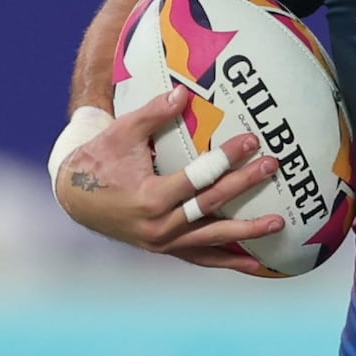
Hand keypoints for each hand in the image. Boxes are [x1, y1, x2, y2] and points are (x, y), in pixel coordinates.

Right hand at [53, 94, 284, 270]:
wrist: (76, 198)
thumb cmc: (100, 160)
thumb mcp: (122, 132)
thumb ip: (154, 114)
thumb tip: (183, 92)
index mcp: (149, 198)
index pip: (197, 179)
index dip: (226, 160)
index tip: (251, 143)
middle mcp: (159, 227)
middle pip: (211, 207)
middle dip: (245, 186)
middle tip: (272, 168)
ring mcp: (163, 243)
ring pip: (212, 240)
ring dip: (247, 232)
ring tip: (279, 222)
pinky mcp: (165, 250)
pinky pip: (201, 258)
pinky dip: (228, 260)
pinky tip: (256, 262)